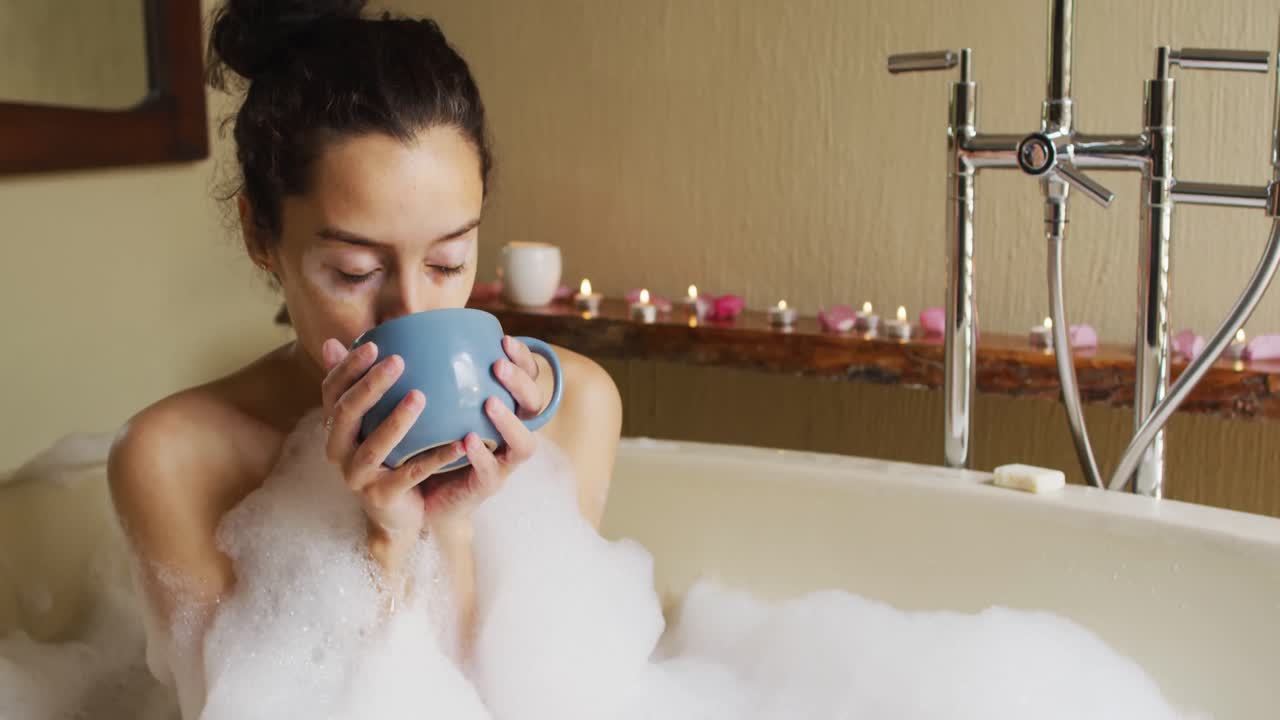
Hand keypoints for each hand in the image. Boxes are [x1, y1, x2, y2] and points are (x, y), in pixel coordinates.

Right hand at [320, 338, 465, 537]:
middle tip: (398, 362)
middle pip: (346, 414)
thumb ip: (363, 384)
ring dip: (396, 421)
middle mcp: (338, 451)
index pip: (332, 392)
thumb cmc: (391, 455)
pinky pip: (410, 474)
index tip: (375, 344)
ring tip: (420, 396)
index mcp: (335, 428)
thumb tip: (331, 341)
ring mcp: (357, 477)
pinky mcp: (381, 497)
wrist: (397, 513)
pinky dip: (435, 458)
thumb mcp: (375, 420)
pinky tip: (459, 442)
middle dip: (371, 386)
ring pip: (374, 446)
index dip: (348, 368)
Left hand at [416, 336, 543, 522]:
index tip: (504, 340)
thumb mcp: (429, 405)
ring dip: (509, 421)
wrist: (420, 497)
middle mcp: (510, 435)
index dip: (524, 359)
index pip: (528, 380)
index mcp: (504, 410)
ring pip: (524, 443)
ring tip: (489, 403)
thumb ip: (426, 375)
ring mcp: (502, 463)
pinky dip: (482, 455)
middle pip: (534, 406)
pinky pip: (491, 472)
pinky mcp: (486, 487)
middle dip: (521, 383)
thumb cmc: (425, 443)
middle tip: (498, 365)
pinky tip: (467, 440)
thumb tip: (394, 330)